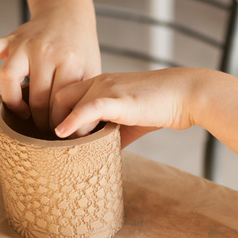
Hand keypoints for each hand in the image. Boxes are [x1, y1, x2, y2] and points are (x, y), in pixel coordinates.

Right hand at [0, 0, 99, 134]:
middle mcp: (44, 53)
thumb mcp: (92, 71)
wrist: (68, 15)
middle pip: (36, 98)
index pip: (58, 104)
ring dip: (14, 103)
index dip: (57, 123)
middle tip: (43, 129)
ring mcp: (23, 45)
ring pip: (8, 79)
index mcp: (68, 63)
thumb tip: (79, 131)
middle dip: (40, 120)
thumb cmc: (80, 48)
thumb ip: (84, 97)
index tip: (58, 131)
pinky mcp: (8, 40)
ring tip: (23, 114)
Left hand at [54, 68, 204, 144]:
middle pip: (58, 96)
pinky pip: (87, 108)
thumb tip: (102, 156)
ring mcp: (106, 88)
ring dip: (62, 125)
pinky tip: (62, 134)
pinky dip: (72, 121)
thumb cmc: (162, 107)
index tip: (55, 137)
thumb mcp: (132, 122)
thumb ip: (114, 136)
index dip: (56, 115)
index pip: (65, 94)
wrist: (186, 95)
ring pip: (67, 103)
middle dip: (51, 120)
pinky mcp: (117, 99)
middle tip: (56, 144)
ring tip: (64, 147)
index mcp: (101, 84)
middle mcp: (99, 81)